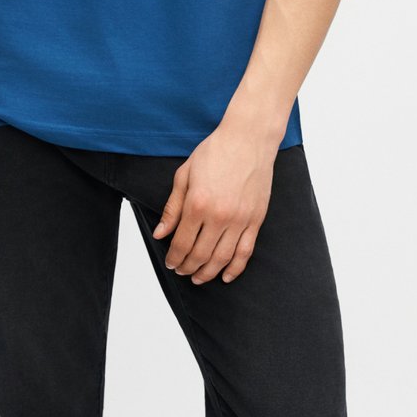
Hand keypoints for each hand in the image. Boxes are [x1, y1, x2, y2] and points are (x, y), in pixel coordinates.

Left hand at [151, 123, 276, 283]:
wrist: (248, 138)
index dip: (174, 257)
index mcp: (197, 203)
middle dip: (188, 268)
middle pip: (200, 255)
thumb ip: (172, 207)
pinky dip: (235, 269)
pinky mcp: (256, 220)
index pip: (182, 243)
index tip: (170, 262)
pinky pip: (245, 252)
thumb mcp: (184, 175)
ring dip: (208, 272)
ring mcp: (240, 219)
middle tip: (182, 272)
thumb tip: (161, 233)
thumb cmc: (215, 151)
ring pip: (222, 259)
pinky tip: (225, 276)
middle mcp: (219, 215)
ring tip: (198, 277)